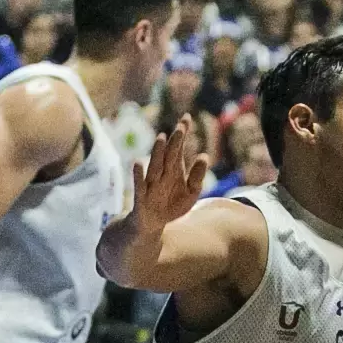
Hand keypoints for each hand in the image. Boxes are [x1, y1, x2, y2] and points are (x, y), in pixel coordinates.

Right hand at [130, 115, 210, 239]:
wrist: (152, 224)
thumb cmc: (171, 206)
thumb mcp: (190, 193)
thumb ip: (197, 176)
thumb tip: (205, 156)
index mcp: (173, 170)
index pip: (178, 148)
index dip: (182, 133)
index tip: (187, 117)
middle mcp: (161, 173)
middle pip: (168, 155)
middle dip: (174, 141)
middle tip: (181, 127)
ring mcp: (150, 184)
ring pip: (154, 166)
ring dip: (157, 152)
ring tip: (161, 138)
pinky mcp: (141, 197)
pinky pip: (139, 185)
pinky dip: (138, 175)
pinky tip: (138, 163)